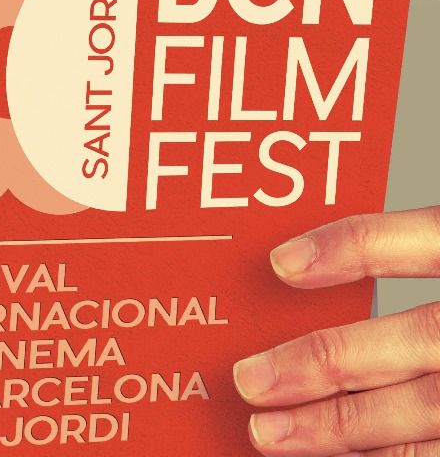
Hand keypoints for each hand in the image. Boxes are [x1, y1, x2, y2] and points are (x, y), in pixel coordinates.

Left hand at [234, 208, 439, 455]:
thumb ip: (420, 256)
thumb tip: (297, 272)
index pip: (434, 239)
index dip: (359, 248)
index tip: (282, 264)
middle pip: (426, 339)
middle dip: (330, 360)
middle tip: (250, 379)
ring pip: (433, 413)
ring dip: (346, 429)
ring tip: (271, 434)